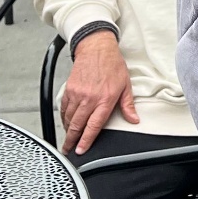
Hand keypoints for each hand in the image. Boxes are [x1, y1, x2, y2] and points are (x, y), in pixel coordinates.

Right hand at [61, 30, 137, 153]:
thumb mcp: (126, 85)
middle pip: (77, 125)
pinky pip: (64, 107)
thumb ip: (128, 105)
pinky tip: (66, 122)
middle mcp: (89, 98)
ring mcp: (77, 94)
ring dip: (67, 130)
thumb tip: (134, 119)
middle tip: (68, 150)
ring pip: (69, 118)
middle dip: (72, 140)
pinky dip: (64, 117)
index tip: (81, 150)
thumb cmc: (112, 64)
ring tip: (68, 139)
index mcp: (105, 99)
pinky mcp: (69, 89)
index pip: (93, 126)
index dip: (86, 141)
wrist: (96, 48)